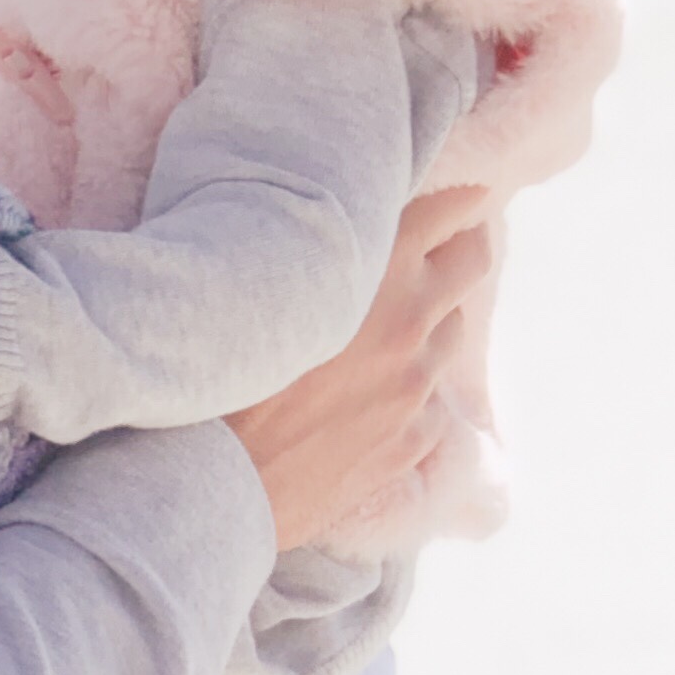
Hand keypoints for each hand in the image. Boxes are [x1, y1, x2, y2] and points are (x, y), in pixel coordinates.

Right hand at [226, 186, 490, 550]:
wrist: (204, 474)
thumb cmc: (210, 367)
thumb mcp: (254, 277)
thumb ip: (309, 243)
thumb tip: (332, 228)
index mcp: (374, 264)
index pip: (452, 209)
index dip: (456, 201)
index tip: (453, 200)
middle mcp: (408, 318)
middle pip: (469, 260)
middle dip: (458, 246)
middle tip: (431, 247)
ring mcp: (414, 384)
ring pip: (448, 333)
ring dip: (424, 323)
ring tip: (375, 333)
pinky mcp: (408, 439)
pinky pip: (428, 402)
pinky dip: (405, 393)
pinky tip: (358, 401)